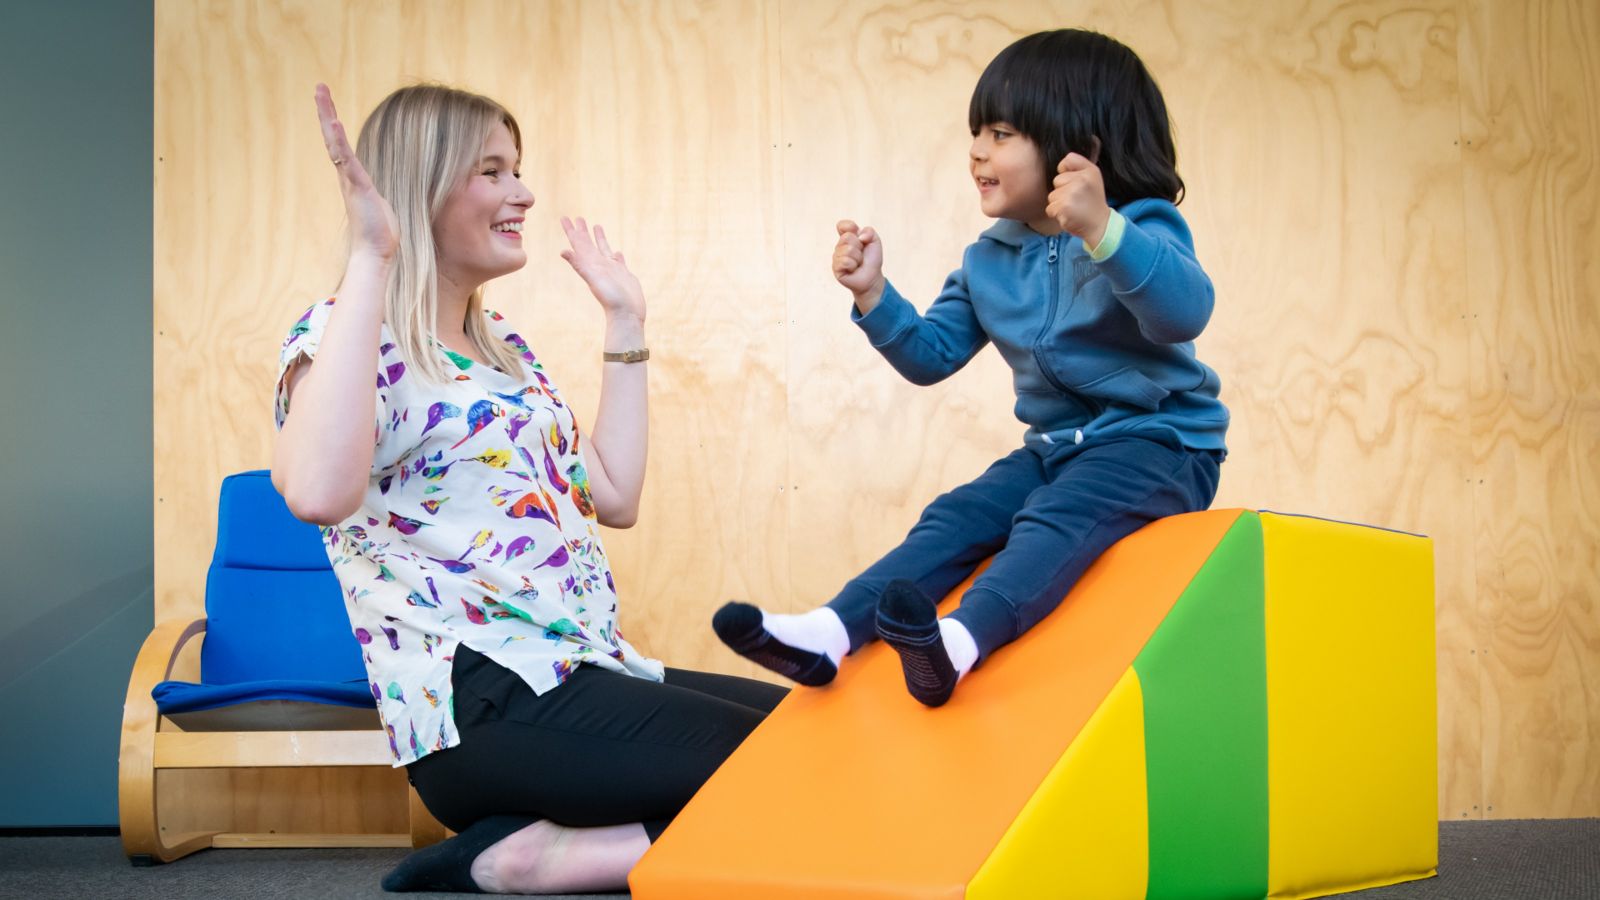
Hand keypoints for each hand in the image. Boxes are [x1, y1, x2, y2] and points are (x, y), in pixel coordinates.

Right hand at [316, 84, 397, 261]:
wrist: (376, 252)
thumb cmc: (380, 232)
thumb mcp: (381, 205)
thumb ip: (378, 195)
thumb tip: (382, 196)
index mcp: (353, 177)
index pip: (341, 145)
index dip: (334, 125)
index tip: (328, 105)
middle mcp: (347, 175)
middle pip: (332, 137)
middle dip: (325, 111)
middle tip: (319, 87)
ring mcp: (350, 179)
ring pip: (334, 141)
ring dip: (327, 116)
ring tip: (320, 93)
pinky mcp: (357, 185)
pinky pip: (345, 157)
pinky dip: (338, 139)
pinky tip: (333, 122)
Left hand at [560, 217, 644, 321]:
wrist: (627, 315)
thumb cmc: (611, 299)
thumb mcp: (594, 279)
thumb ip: (580, 265)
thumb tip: (563, 252)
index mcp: (591, 264)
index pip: (578, 243)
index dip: (571, 230)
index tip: (564, 218)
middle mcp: (599, 265)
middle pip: (588, 244)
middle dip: (582, 231)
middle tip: (577, 217)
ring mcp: (612, 270)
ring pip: (603, 249)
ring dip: (598, 238)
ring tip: (596, 226)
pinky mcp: (624, 275)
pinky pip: (617, 261)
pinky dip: (615, 254)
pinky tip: (615, 252)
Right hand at [833, 219, 883, 300]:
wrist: (872, 277)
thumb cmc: (872, 259)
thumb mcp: (875, 241)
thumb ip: (869, 231)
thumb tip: (859, 236)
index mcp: (847, 237)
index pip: (842, 225)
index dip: (850, 227)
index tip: (860, 237)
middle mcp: (839, 246)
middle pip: (846, 237)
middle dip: (859, 246)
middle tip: (861, 254)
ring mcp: (836, 257)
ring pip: (847, 250)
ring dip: (858, 257)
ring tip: (858, 263)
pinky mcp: (836, 268)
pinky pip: (844, 261)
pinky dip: (853, 265)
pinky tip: (853, 269)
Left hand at [1046, 153, 1110, 246]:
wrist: (1100, 226)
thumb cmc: (1092, 202)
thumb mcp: (1093, 179)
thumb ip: (1079, 168)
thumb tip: (1061, 165)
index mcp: (1090, 171)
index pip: (1068, 159)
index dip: (1066, 171)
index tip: (1074, 183)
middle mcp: (1082, 179)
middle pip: (1057, 180)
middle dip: (1062, 191)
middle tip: (1076, 200)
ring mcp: (1072, 193)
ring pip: (1052, 195)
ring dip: (1059, 204)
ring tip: (1073, 208)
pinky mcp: (1063, 207)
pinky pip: (1050, 208)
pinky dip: (1057, 214)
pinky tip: (1069, 215)